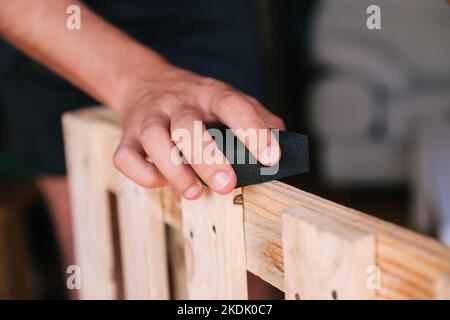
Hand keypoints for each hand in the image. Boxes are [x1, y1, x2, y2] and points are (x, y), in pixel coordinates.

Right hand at [113, 65, 284, 199]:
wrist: (145, 83)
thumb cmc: (196, 101)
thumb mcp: (228, 99)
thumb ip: (258, 118)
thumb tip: (283, 146)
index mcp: (209, 94)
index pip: (233, 105)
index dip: (253, 131)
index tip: (271, 158)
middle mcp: (178, 103)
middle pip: (188, 126)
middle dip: (208, 159)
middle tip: (226, 184)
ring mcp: (149, 119)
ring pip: (154, 140)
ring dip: (175, 171)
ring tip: (194, 191)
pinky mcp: (127, 137)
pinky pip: (126, 158)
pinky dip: (145, 176)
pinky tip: (163, 181)